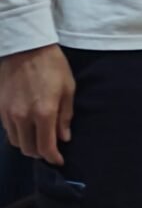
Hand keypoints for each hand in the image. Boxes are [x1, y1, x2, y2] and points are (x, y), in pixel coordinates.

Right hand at [0, 44, 74, 164]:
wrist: (27, 47)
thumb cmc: (52, 65)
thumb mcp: (68, 88)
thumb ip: (65, 116)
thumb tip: (64, 137)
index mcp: (44, 113)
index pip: (46, 147)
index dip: (53, 158)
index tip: (59, 160)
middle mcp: (23, 117)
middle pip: (28, 149)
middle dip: (40, 152)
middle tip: (50, 147)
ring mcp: (8, 114)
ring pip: (16, 142)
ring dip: (28, 144)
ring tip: (38, 137)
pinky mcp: (0, 108)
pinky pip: (8, 130)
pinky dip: (18, 133)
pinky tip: (26, 125)